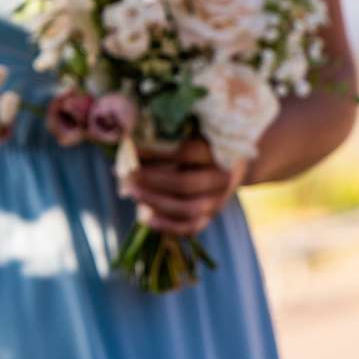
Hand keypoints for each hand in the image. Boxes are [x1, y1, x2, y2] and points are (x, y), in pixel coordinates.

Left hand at [124, 135, 244, 235]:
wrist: (230, 162)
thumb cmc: (202, 140)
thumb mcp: (193, 131)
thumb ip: (167, 134)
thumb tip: (128, 139)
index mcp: (220, 152)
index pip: (186, 153)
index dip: (155, 153)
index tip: (132, 149)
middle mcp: (222, 178)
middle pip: (185, 184)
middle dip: (152, 180)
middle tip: (129, 174)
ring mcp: (218, 200)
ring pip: (188, 209)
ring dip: (156, 202)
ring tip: (132, 192)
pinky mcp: (210, 216)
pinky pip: (191, 227)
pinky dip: (168, 226)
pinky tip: (146, 218)